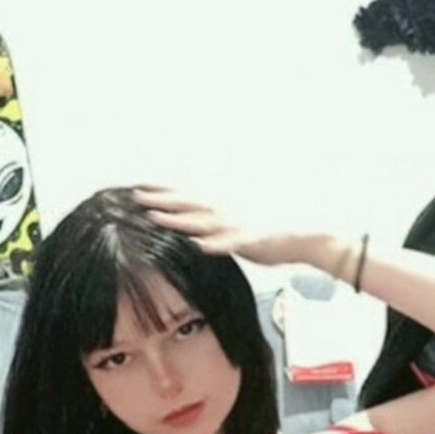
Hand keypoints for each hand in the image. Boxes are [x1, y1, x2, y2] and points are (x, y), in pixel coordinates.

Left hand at [132, 188, 330, 266]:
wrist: (300, 239)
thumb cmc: (269, 235)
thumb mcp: (237, 226)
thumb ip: (216, 225)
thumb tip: (196, 229)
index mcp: (222, 208)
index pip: (187, 197)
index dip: (163, 192)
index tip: (138, 188)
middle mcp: (225, 212)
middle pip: (188, 204)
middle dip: (161, 200)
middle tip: (135, 197)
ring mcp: (236, 226)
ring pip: (203, 221)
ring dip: (178, 220)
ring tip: (155, 219)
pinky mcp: (249, 242)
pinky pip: (228, 244)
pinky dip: (212, 244)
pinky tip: (197, 246)